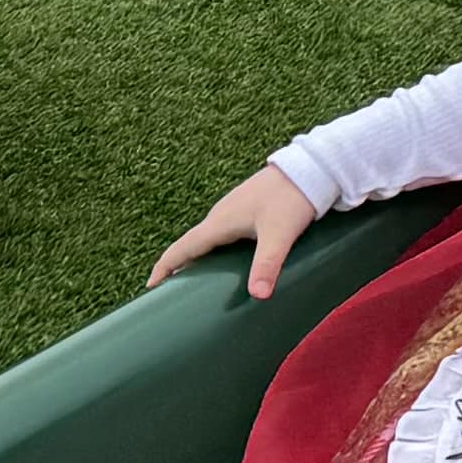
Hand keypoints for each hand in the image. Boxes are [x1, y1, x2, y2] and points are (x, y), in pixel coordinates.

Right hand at [152, 165, 316, 297]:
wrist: (311, 166)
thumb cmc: (293, 198)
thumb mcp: (280, 234)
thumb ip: (267, 264)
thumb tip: (258, 296)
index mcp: (219, 222)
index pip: (182, 249)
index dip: (164, 268)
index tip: (150, 287)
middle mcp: (220, 215)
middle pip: (191, 245)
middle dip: (178, 267)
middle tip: (170, 293)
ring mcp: (233, 210)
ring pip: (207, 239)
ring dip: (197, 259)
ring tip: (195, 282)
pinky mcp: (247, 208)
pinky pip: (221, 234)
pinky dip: (214, 250)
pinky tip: (226, 261)